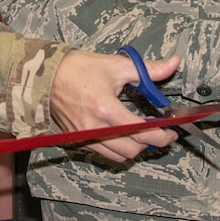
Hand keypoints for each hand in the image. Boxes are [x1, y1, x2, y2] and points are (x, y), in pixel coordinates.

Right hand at [50, 50, 181, 163]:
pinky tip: (122, 133)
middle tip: (158, 131)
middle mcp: (94, 127)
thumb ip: (148, 69)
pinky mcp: (77, 139)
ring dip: (133, 147)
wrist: (46, 75)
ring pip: (117, 156)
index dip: (161, 135)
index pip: (141, 132)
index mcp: (105, 108)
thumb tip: (173, 64)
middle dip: (149, 143)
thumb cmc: (77, 69)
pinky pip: (103, 153)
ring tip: (141, 132)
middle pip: (131, 150)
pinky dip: (117, 148)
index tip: (170, 131)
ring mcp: (84, 136)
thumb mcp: (117, 65)